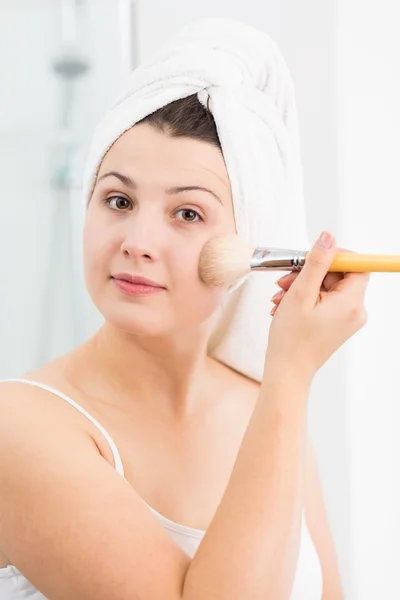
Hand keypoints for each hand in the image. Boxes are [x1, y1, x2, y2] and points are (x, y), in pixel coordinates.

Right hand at [265, 231, 370, 380]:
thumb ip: (316, 263)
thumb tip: (329, 238)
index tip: (314, 257)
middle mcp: (355, 312)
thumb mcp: (301, 293)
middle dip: (311, 273)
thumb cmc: (292, 339)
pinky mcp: (337, 324)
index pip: (358, 266)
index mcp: (351, 303)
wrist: (287, 371)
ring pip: (328, 288)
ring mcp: (347, 319)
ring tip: (280, 297)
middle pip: (339, 276)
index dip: (336, 256)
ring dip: (303, 286)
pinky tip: (286, 305)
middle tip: (286, 280)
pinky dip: (306, 299)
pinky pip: (325, 301)